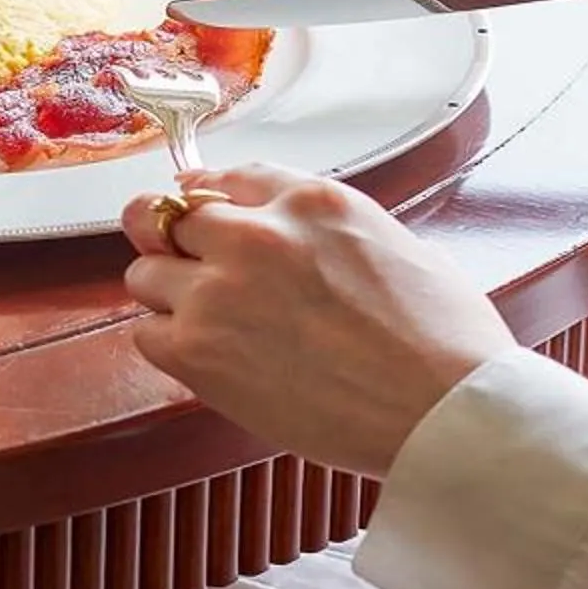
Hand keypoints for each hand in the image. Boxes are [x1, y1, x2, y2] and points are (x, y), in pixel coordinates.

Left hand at [121, 164, 517, 476]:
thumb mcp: (397, 243)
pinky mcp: (199, 352)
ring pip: (145, 272)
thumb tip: (312, 243)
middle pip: (168, 214)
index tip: (200, 215)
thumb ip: (334, 230)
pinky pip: (146, 334)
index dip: (207, 199)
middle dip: (175, 242)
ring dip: (167, 293)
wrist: (442, 410)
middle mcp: (257, 234)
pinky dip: (167, 344)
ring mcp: (220, 291)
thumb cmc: (443, 338)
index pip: (227, 178)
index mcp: (311, 200)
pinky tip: (206, 359)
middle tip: (188, 270)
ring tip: (206, 323)